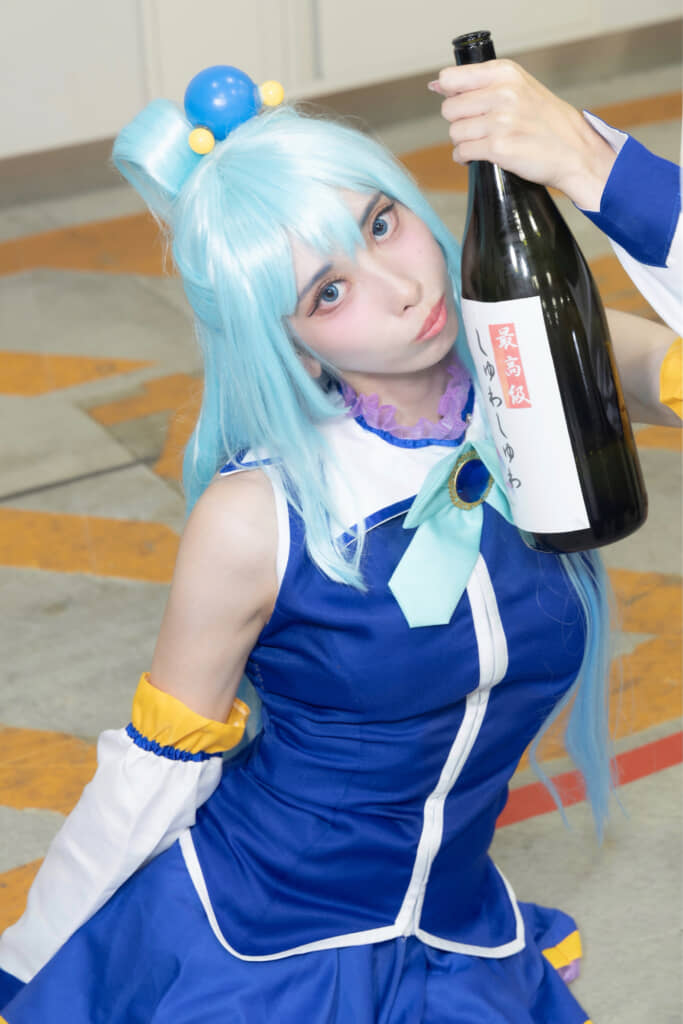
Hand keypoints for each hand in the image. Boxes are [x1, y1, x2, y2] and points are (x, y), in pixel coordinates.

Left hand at [429, 59, 616, 210]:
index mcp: (505, 73)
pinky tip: (483, 156)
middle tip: (479, 128)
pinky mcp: (498, 148)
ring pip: (454, 133)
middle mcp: (502, 93)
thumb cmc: (547, 121)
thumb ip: (480, 83)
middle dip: (460, 122)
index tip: (465, 106)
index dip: (452, 96)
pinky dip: (466, 158)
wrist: (575, 151)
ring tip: (485, 142)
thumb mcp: (519, 88)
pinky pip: (462, 153)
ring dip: (464, 142)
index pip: (450, 79)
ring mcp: (500, 121)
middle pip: (449, 109)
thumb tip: (436, 86)